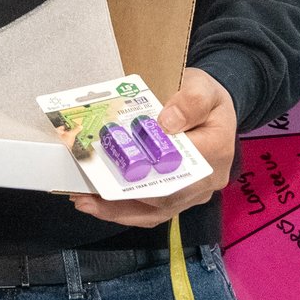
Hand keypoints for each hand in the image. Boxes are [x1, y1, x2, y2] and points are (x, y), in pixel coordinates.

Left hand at [68, 67, 237, 229]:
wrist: (208, 106)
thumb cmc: (205, 96)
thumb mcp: (202, 87)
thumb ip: (191, 101)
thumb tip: (167, 123)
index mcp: (214, 153)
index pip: (179, 174)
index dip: (147, 180)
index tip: (116, 174)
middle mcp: (206, 181)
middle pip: (163, 200)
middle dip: (122, 201)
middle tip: (86, 196)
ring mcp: (192, 193)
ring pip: (154, 212)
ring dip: (118, 211)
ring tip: (85, 202)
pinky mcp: (178, 197)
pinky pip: (151, 211)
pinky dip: (124, 209)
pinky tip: (98, 202)